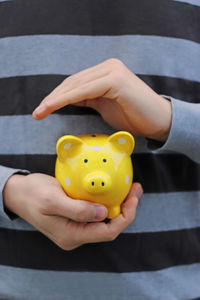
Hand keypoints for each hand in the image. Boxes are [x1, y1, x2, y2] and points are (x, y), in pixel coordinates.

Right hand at [3, 173, 142, 249]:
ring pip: (104, 221)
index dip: (125, 216)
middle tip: (135, 189)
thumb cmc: (32, 195)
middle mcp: (75, 235)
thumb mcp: (52, 199)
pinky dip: (108, 203)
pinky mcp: (75, 218)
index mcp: (71, 235)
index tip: (133, 197)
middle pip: (109, 227)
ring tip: (129, 189)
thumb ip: (78, 210)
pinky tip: (113, 192)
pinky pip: (97, 214)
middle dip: (126, 209)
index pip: (107, 232)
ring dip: (119, 206)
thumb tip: (103, 213)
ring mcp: (75, 228)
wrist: (19, 194)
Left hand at [33, 58, 171, 141]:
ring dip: (55, 99)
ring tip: (41, 111)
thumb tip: (70, 98)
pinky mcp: (115, 80)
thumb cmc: (133, 116)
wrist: (158, 122)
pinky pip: (85, 90)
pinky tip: (54, 106)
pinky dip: (67, 99)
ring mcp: (112, 71)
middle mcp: (108, 67)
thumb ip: (88, 98)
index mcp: (105, 71)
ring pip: (76, 85)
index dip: (56, 96)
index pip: (75, 83)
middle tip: (37, 112)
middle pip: (72, 82)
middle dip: (52, 98)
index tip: (42, 110)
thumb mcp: (104, 105)